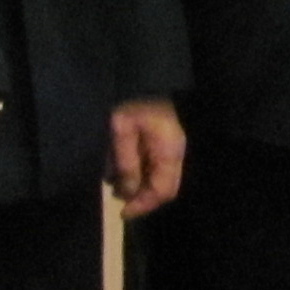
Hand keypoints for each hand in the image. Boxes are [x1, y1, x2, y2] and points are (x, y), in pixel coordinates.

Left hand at [107, 97, 185, 216]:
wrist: (146, 77)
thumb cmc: (135, 102)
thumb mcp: (123, 130)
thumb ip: (125, 161)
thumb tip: (125, 191)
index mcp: (169, 152)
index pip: (163, 191)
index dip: (143, 205)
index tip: (123, 212)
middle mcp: (173, 155)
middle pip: (162, 189)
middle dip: (139, 197)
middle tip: (117, 196)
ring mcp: (170, 150)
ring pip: (157, 179)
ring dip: (136, 184)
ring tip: (115, 180)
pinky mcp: (162, 144)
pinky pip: (152, 167)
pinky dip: (137, 173)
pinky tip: (121, 167)